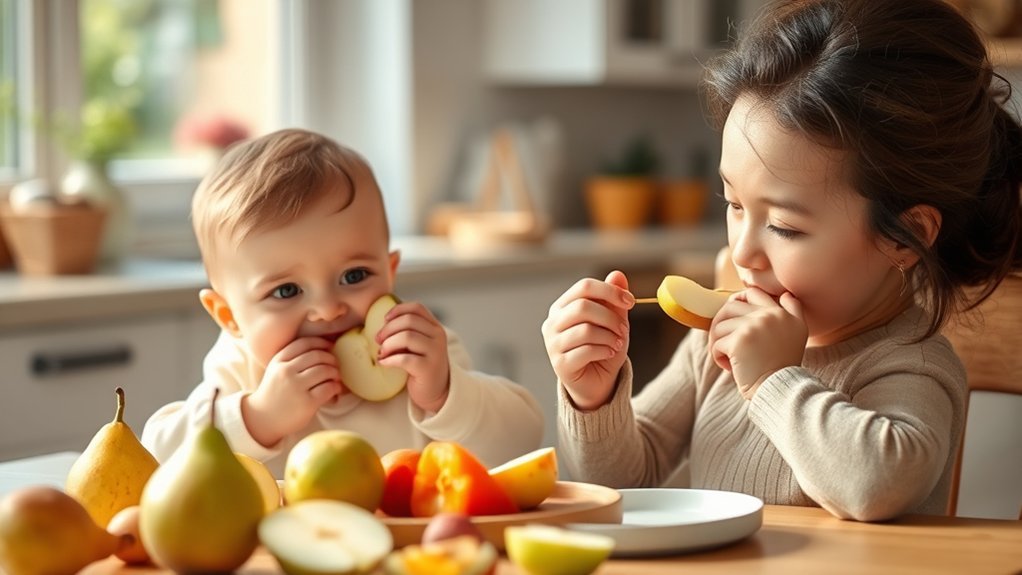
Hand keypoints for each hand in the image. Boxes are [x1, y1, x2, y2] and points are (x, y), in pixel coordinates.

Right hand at [243, 337, 342, 445]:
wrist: (263, 419)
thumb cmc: (274, 394)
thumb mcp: (276, 371)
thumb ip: (292, 360)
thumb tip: (325, 349)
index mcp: (278, 361)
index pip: (304, 343)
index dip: (321, 343)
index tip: (330, 346)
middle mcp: (286, 372)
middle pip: (317, 356)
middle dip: (331, 359)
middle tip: (335, 365)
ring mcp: (296, 387)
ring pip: (324, 370)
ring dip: (335, 373)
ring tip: (336, 377)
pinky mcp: (307, 402)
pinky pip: (328, 388)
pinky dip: (336, 387)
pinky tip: (336, 389)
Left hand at [376, 301, 450, 412]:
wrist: (435, 391)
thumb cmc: (420, 365)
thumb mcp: (417, 344)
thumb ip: (406, 332)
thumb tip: (382, 325)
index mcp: (435, 327)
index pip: (417, 308)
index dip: (398, 310)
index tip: (384, 320)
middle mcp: (438, 336)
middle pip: (408, 321)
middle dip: (388, 329)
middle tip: (377, 340)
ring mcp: (435, 352)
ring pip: (406, 337)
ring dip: (388, 344)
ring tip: (381, 353)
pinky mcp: (428, 368)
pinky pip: (404, 358)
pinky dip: (389, 360)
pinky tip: (383, 363)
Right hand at [541, 270, 633, 410]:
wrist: (597, 382)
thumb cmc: (603, 347)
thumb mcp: (613, 321)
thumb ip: (613, 300)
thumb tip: (617, 274)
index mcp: (563, 307)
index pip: (584, 287)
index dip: (610, 291)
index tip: (630, 301)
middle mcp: (553, 322)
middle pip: (582, 307)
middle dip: (610, 317)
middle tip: (623, 329)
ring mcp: (553, 344)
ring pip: (586, 330)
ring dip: (609, 337)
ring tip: (616, 344)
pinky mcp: (560, 364)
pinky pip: (586, 350)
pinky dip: (604, 351)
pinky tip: (608, 354)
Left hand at [708, 288, 807, 398]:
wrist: (781, 390)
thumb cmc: (783, 366)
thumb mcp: (798, 333)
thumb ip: (793, 311)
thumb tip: (786, 294)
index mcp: (781, 313)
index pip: (753, 293)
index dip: (736, 301)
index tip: (732, 320)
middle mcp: (769, 316)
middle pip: (729, 307)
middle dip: (720, 324)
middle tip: (722, 342)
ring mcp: (753, 327)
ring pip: (719, 326)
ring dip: (718, 343)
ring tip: (728, 359)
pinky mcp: (738, 341)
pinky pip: (716, 344)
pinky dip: (718, 357)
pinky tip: (729, 368)